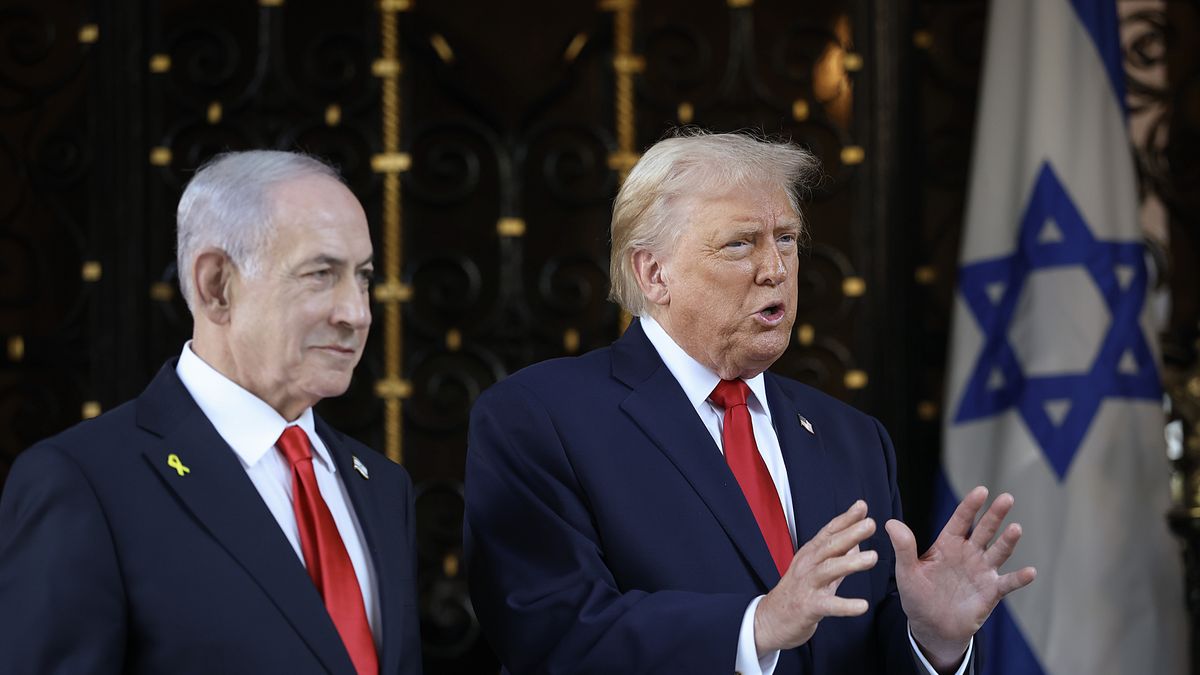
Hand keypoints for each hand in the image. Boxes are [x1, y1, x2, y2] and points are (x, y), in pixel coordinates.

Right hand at [754, 500, 877, 656]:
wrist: (770, 620)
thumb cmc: (797, 593)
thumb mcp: (816, 569)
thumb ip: (837, 556)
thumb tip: (857, 541)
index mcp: (810, 554)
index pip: (828, 532)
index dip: (845, 519)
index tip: (862, 506)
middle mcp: (807, 565)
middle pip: (829, 546)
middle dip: (850, 533)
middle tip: (870, 524)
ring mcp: (806, 585)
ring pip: (828, 570)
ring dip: (850, 563)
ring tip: (872, 558)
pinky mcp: (808, 607)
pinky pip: (828, 605)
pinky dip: (845, 605)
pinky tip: (862, 606)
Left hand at [885, 486, 1036, 670]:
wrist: (931, 627)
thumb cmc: (917, 595)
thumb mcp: (906, 571)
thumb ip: (903, 547)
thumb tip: (889, 523)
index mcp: (948, 544)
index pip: (960, 520)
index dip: (970, 505)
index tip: (981, 490)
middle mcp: (968, 554)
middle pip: (984, 530)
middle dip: (995, 514)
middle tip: (1006, 498)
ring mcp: (981, 571)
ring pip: (998, 552)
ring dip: (1008, 541)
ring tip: (1016, 528)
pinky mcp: (990, 592)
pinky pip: (1007, 583)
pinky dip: (1019, 578)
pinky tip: (1030, 571)